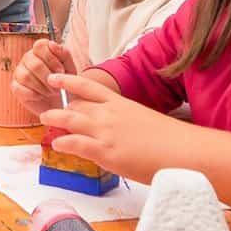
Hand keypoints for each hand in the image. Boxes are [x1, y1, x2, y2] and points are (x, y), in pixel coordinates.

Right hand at [11, 38, 75, 114]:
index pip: (39, 45)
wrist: (60, 104)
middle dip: (48, 78)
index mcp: (40, 51)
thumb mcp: (69, 68)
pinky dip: (34, 95)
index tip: (61, 71)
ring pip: (27, 77)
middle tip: (57, 87)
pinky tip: (41, 96)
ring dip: (42, 87)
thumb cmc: (64, 83)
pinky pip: (20, 89)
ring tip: (50, 92)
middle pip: (34, 63)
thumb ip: (63, 54)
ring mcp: (19, 72)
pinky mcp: (15, 87)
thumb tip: (52, 44)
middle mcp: (27, 59)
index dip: (51, 59)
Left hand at [39, 73, 186, 181]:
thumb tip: (122, 132)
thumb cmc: (172, 140)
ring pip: (70, 119)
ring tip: (45, 121)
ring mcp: (106, 132)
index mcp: (121, 103)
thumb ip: (128, 123)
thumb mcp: (145, 122)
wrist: (185, 151)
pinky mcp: (106, 151)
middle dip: (61, 110)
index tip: (54, 78)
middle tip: (49, 113)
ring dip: (54, 120)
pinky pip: (76, 143)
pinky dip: (63, 143)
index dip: (67, 81)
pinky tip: (57, 145)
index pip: (88, 86)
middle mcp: (110, 114)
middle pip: (75, 105)